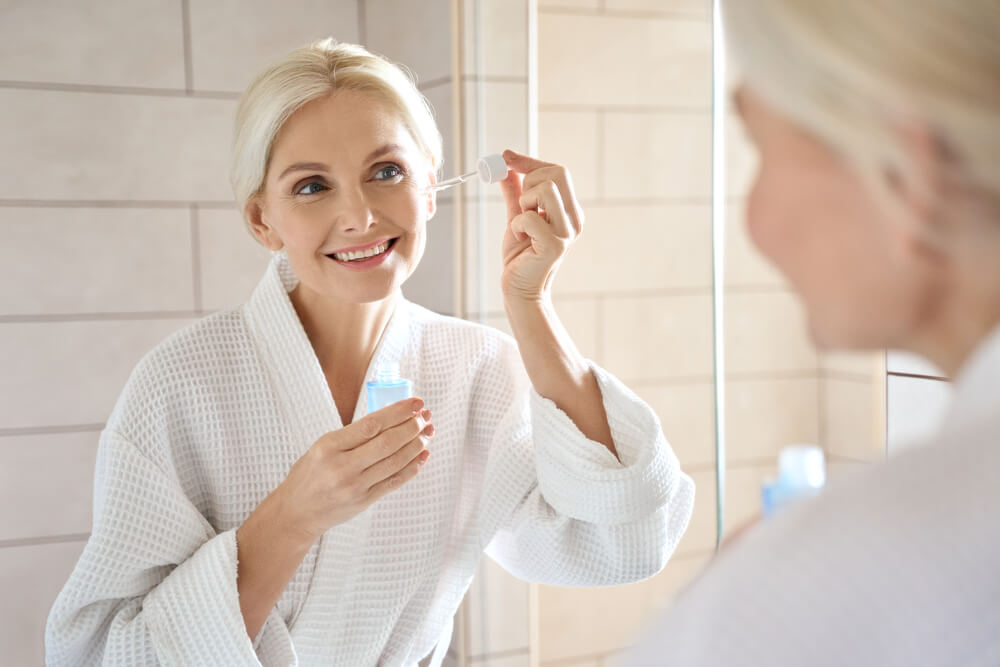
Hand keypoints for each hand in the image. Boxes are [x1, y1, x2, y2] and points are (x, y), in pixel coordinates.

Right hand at [276, 398, 432, 541]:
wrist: (297, 513)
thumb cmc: (309, 474)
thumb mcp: (321, 447)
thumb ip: (351, 436)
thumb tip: (390, 419)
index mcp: (329, 446)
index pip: (371, 424)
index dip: (397, 412)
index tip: (414, 403)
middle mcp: (342, 466)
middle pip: (387, 442)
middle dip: (412, 426)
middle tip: (425, 415)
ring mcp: (355, 486)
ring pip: (395, 462)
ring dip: (416, 445)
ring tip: (427, 432)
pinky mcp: (364, 501)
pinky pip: (394, 482)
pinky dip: (411, 467)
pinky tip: (422, 455)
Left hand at [498, 150, 584, 303]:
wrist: (519, 289)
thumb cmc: (521, 256)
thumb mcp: (516, 216)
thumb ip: (515, 191)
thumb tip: (506, 165)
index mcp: (569, 210)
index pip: (557, 171)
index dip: (529, 161)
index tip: (506, 157)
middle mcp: (574, 219)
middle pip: (556, 173)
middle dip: (529, 181)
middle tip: (521, 205)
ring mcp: (567, 232)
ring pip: (546, 189)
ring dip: (524, 204)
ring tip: (522, 225)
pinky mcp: (555, 245)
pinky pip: (530, 217)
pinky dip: (517, 225)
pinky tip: (521, 240)